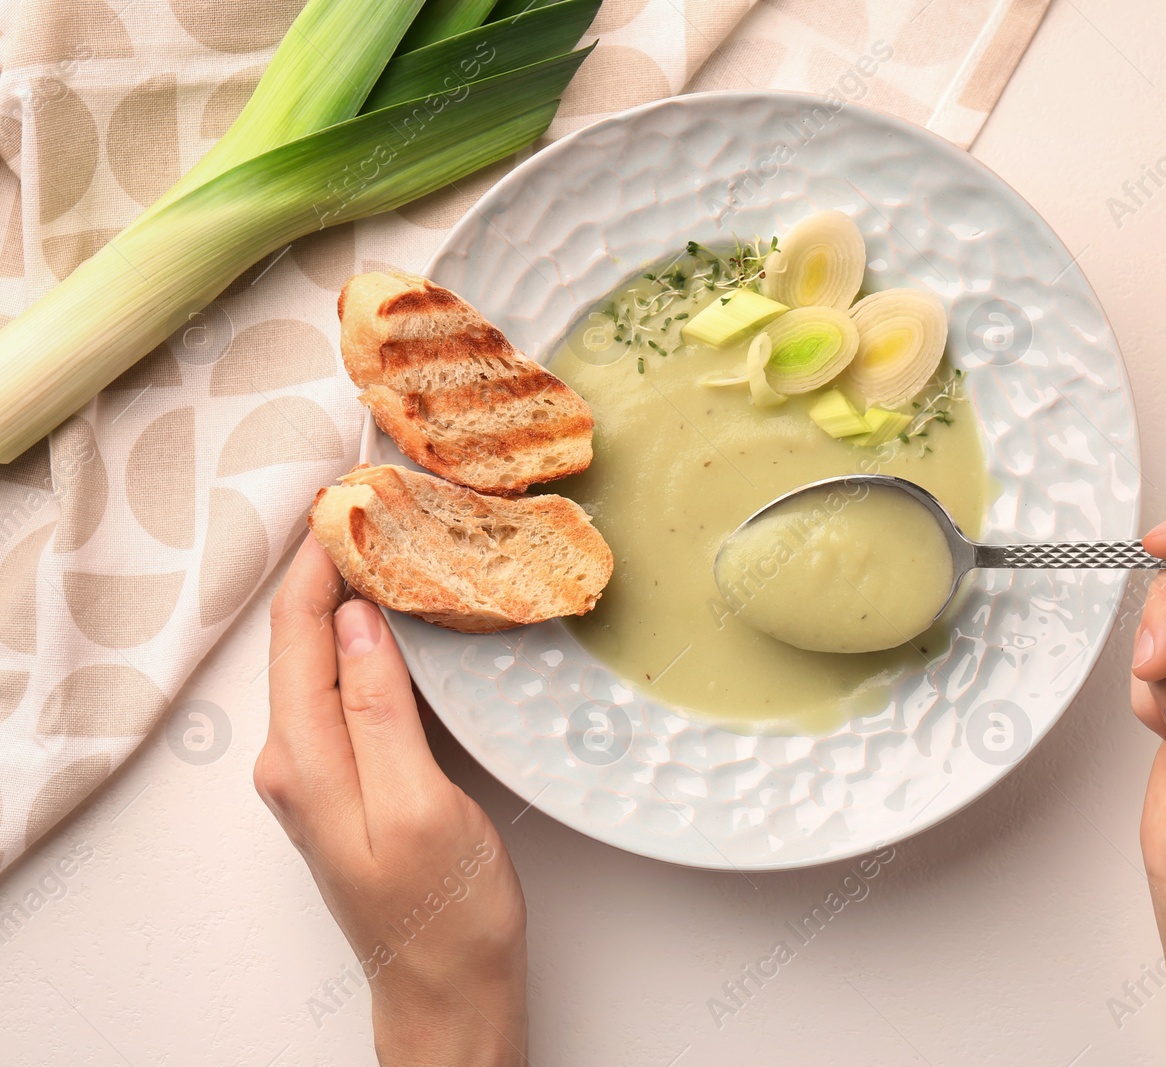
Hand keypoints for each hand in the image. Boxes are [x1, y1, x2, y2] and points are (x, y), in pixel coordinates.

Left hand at [256, 537, 528, 1066]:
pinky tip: (400, 617)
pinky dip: (368, 638)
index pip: (297, 629)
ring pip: (322, 658)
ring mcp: (319, 771)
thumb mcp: (419, 804)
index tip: (354, 494)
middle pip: (301, 636)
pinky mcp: (348, 780)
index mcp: (304, 759)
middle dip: (335, 563)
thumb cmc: (446, 911)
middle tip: (382, 501)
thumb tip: (354, 621)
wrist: (449, 990)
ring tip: (394, 540)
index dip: (321, 555)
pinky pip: (344, 688)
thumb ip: (378, 710)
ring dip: (351, 596)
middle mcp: (295, 759)